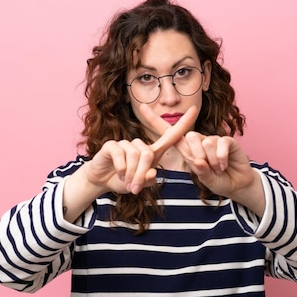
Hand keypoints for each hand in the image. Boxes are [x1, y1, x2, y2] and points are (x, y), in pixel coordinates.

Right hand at [84, 105, 199, 194]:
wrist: (101, 181)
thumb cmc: (124, 180)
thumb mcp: (139, 184)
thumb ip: (148, 180)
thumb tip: (153, 173)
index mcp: (152, 152)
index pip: (171, 135)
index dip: (183, 123)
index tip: (195, 108)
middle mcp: (140, 144)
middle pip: (149, 153)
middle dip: (142, 174)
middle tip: (135, 188)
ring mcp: (125, 143)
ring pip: (136, 155)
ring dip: (131, 173)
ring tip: (126, 182)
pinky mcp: (112, 145)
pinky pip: (121, 155)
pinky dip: (121, 168)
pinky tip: (118, 173)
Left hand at [137, 105, 264, 214]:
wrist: (237, 184)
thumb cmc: (218, 181)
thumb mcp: (206, 180)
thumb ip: (200, 172)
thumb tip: (197, 161)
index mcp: (187, 150)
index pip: (169, 133)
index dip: (155, 120)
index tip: (142, 107)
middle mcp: (199, 141)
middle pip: (190, 137)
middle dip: (198, 156)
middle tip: (208, 168)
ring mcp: (213, 139)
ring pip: (206, 142)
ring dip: (212, 160)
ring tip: (218, 168)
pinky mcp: (227, 140)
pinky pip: (220, 143)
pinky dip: (221, 157)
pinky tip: (224, 165)